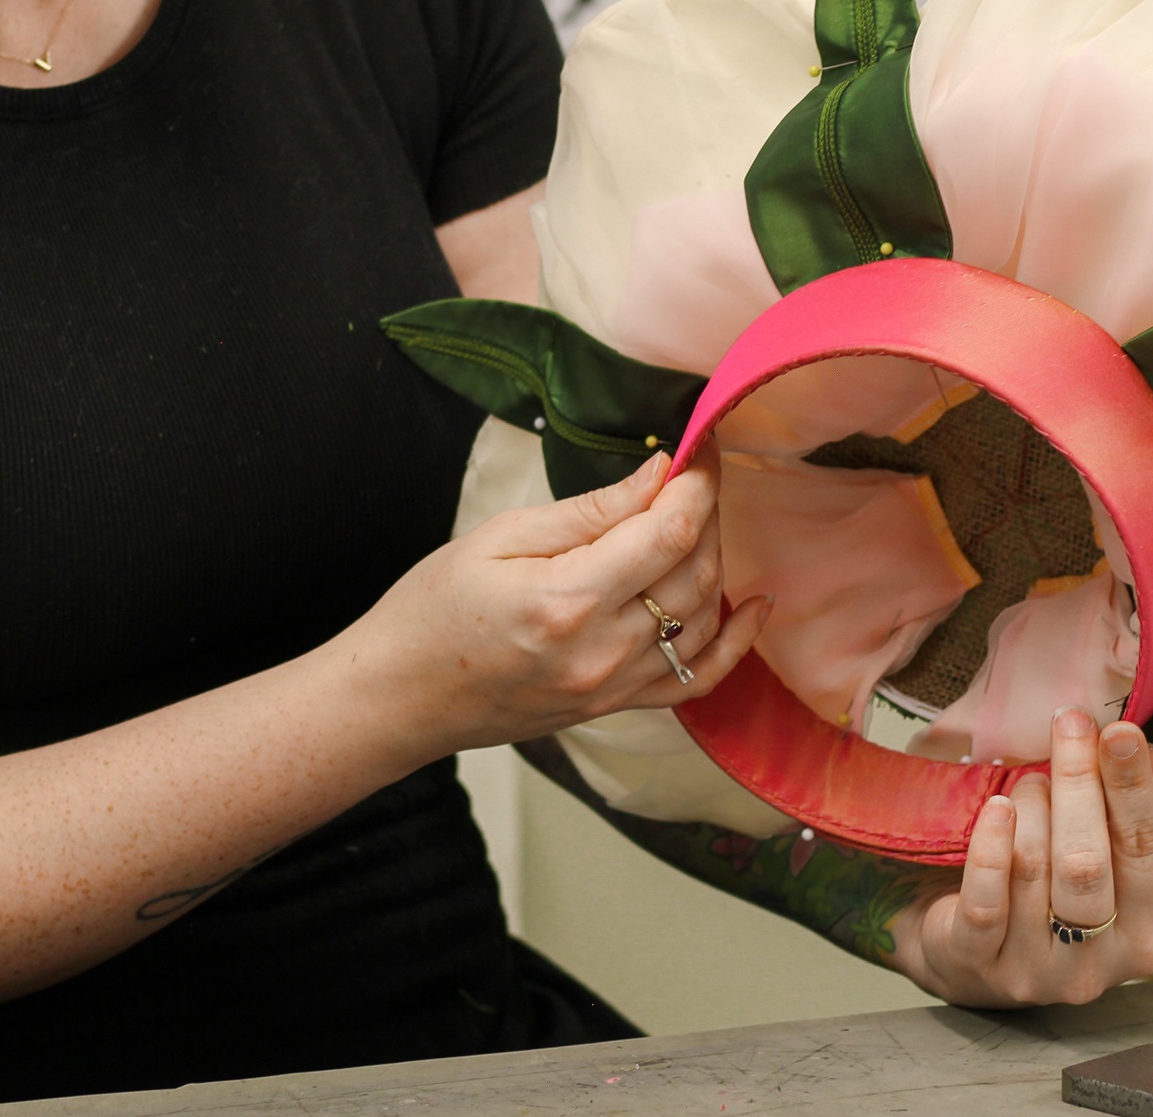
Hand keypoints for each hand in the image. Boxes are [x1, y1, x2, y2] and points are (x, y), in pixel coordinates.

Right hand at [352, 442, 768, 755]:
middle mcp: (603, 651)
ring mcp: (613, 688)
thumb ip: (588, 511)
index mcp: (568, 599)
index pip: (670, 530)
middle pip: (695, 571)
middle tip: (693, 473)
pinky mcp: (615, 708)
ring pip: (702, 617)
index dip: (699, 479)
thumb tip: (658, 474)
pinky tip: (754, 607)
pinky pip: (696, 681)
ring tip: (694, 520)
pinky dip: (734, 644)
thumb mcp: (498, 539)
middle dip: (706, 511)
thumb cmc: (431, 612)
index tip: (702, 444)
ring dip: (713, 561)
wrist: (399, 697)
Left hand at [891, 709, 1152, 1006]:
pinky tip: (995, 809)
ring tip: (1027, 780)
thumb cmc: (1042, 897)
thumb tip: (1149, 754)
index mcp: (1142, 935)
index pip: (1144, 851)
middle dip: (1078, 783)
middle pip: (1086, 861)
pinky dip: (990, 845)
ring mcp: (1035, 971)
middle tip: (1068, 725)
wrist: (966, 956)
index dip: (1132, 788)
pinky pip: (985, 898)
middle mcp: (1094, 964)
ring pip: (1032, 869)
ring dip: (1029, 807)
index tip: (1120, 731)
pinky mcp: (978, 964)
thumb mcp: (1091, 857)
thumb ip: (1119, 814)